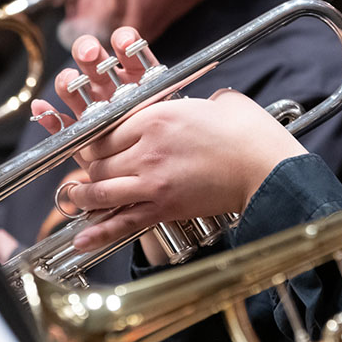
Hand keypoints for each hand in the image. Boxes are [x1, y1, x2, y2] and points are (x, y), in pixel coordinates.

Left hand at [31, 27, 304, 251]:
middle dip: (87, 167)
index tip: (92, 143)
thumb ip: (195, 103)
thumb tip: (198, 108)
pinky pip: (122, 221)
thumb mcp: (219, 102)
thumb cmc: (250, 133)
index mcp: (156, 116)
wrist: (267, 168)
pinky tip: (82, 239)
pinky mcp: (164, 208)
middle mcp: (146, 149)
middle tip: (84, 171)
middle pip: (98, 161)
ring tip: (73, 197)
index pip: (105, 129)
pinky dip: (98, 233)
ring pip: (101, 190)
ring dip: (82, 196)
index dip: (94, 138)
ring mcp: (153, 182)